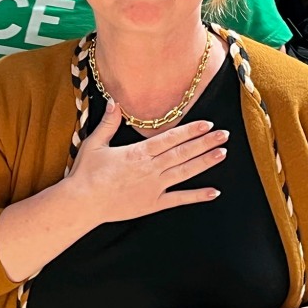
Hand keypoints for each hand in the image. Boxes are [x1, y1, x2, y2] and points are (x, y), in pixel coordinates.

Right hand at [67, 102, 226, 224]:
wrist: (83, 203)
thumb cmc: (86, 173)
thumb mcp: (95, 143)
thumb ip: (108, 123)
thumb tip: (114, 102)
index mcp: (139, 152)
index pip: (171, 138)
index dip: (191, 130)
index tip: (206, 124)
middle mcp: (151, 168)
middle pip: (183, 153)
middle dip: (205, 142)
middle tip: (224, 134)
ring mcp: (154, 187)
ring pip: (186, 172)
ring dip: (205, 162)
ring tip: (223, 153)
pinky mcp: (153, 204)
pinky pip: (179, 199)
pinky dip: (197, 195)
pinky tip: (214, 192)